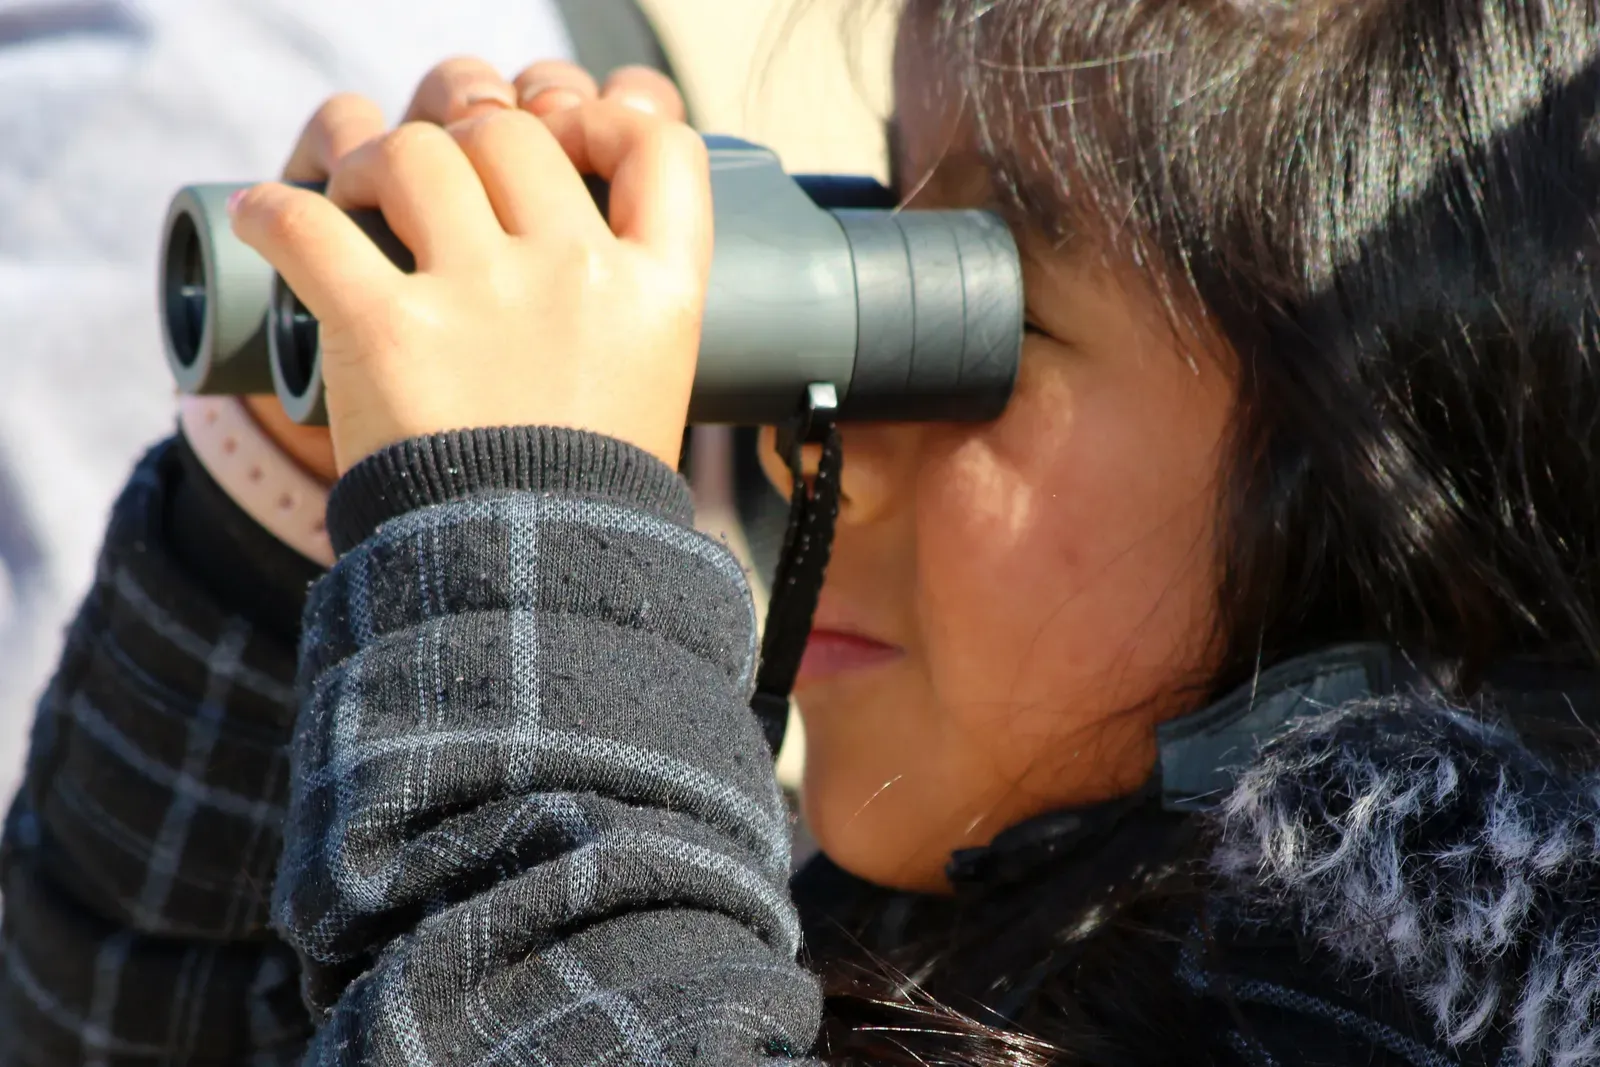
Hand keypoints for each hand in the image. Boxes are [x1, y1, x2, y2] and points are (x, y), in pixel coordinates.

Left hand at [241, 57, 688, 480]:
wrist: (524, 584)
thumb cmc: (582, 493)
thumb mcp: (650, 385)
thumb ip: (629, 298)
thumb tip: (578, 204)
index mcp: (658, 291)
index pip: (659, 146)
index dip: (605, 121)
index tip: (563, 142)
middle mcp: (577, 275)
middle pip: (510, 136)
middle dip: (461, 146)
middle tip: (426, 187)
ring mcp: (483, 297)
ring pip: (415, 152)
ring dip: (368, 164)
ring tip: (352, 202)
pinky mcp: (387, 327)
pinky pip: (309, 223)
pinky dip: (275, 212)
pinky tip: (267, 218)